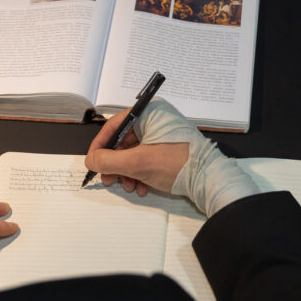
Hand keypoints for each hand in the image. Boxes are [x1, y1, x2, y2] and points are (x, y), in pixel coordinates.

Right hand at [85, 99, 257, 215]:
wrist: (209, 179)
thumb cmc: (176, 164)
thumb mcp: (137, 163)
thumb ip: (108, 161)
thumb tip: (90, 161)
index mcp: (149, 112)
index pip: (114, 125)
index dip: (100, 146)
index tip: (92, 162)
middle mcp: (156, 118)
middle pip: (124, 141)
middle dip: (115, 164)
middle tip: (110, 180)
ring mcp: (164, 134)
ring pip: (134, 152)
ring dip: (127, 172)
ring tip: (130, 187)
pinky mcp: (170, 148)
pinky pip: (147, 158)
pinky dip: (140, 173)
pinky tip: (142, 188)